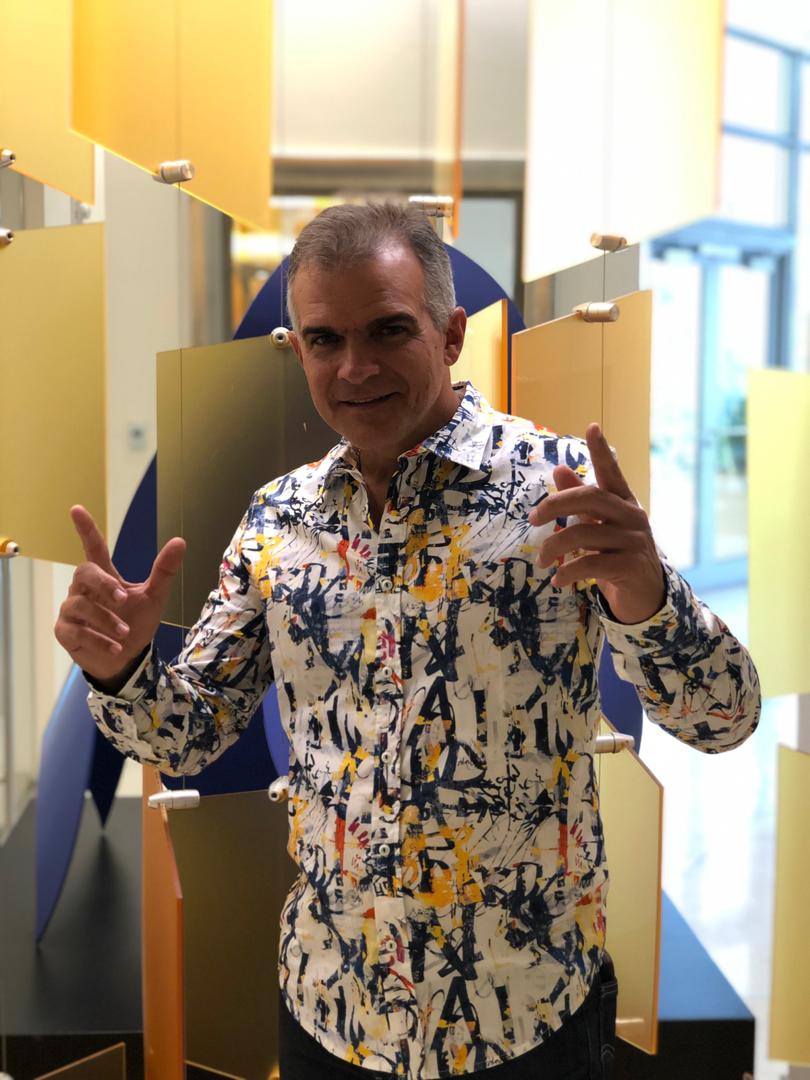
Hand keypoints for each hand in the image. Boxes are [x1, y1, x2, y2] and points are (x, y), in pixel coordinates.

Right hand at [54, 505, 185, 684]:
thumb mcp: (154, 597)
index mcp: (105, 576)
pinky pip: (76, 630)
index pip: (93, 548)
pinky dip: (98, 639)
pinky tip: (115, 647)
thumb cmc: (137, 623)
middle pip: (84, 572)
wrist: (128, 659)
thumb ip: (164, 571)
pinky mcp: (65, 630)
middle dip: (103, 584)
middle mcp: (84, 589)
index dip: (86, 529)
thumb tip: (180, 541)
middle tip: (123, 599)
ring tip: (125, 633)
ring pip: (80, 605)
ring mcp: (72, 609)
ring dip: (105, 619)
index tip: (77, 509)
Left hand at [529, 424, 664, 624]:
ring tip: (542, 561)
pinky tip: (557, 580)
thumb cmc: (618, 555)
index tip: (592, 427)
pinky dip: (568, 571)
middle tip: (533, 518)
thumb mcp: (599, 526)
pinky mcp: (630, 567)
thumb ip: (580, 501)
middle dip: (556, 504)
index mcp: (624, 503)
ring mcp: (634, 541)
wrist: (645, 596)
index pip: (612, 473)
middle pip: (591, 498)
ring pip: (584, 534)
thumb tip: (559, 469)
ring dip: (554, 547)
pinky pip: (591, 564)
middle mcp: (632, 517)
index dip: (602, 451)